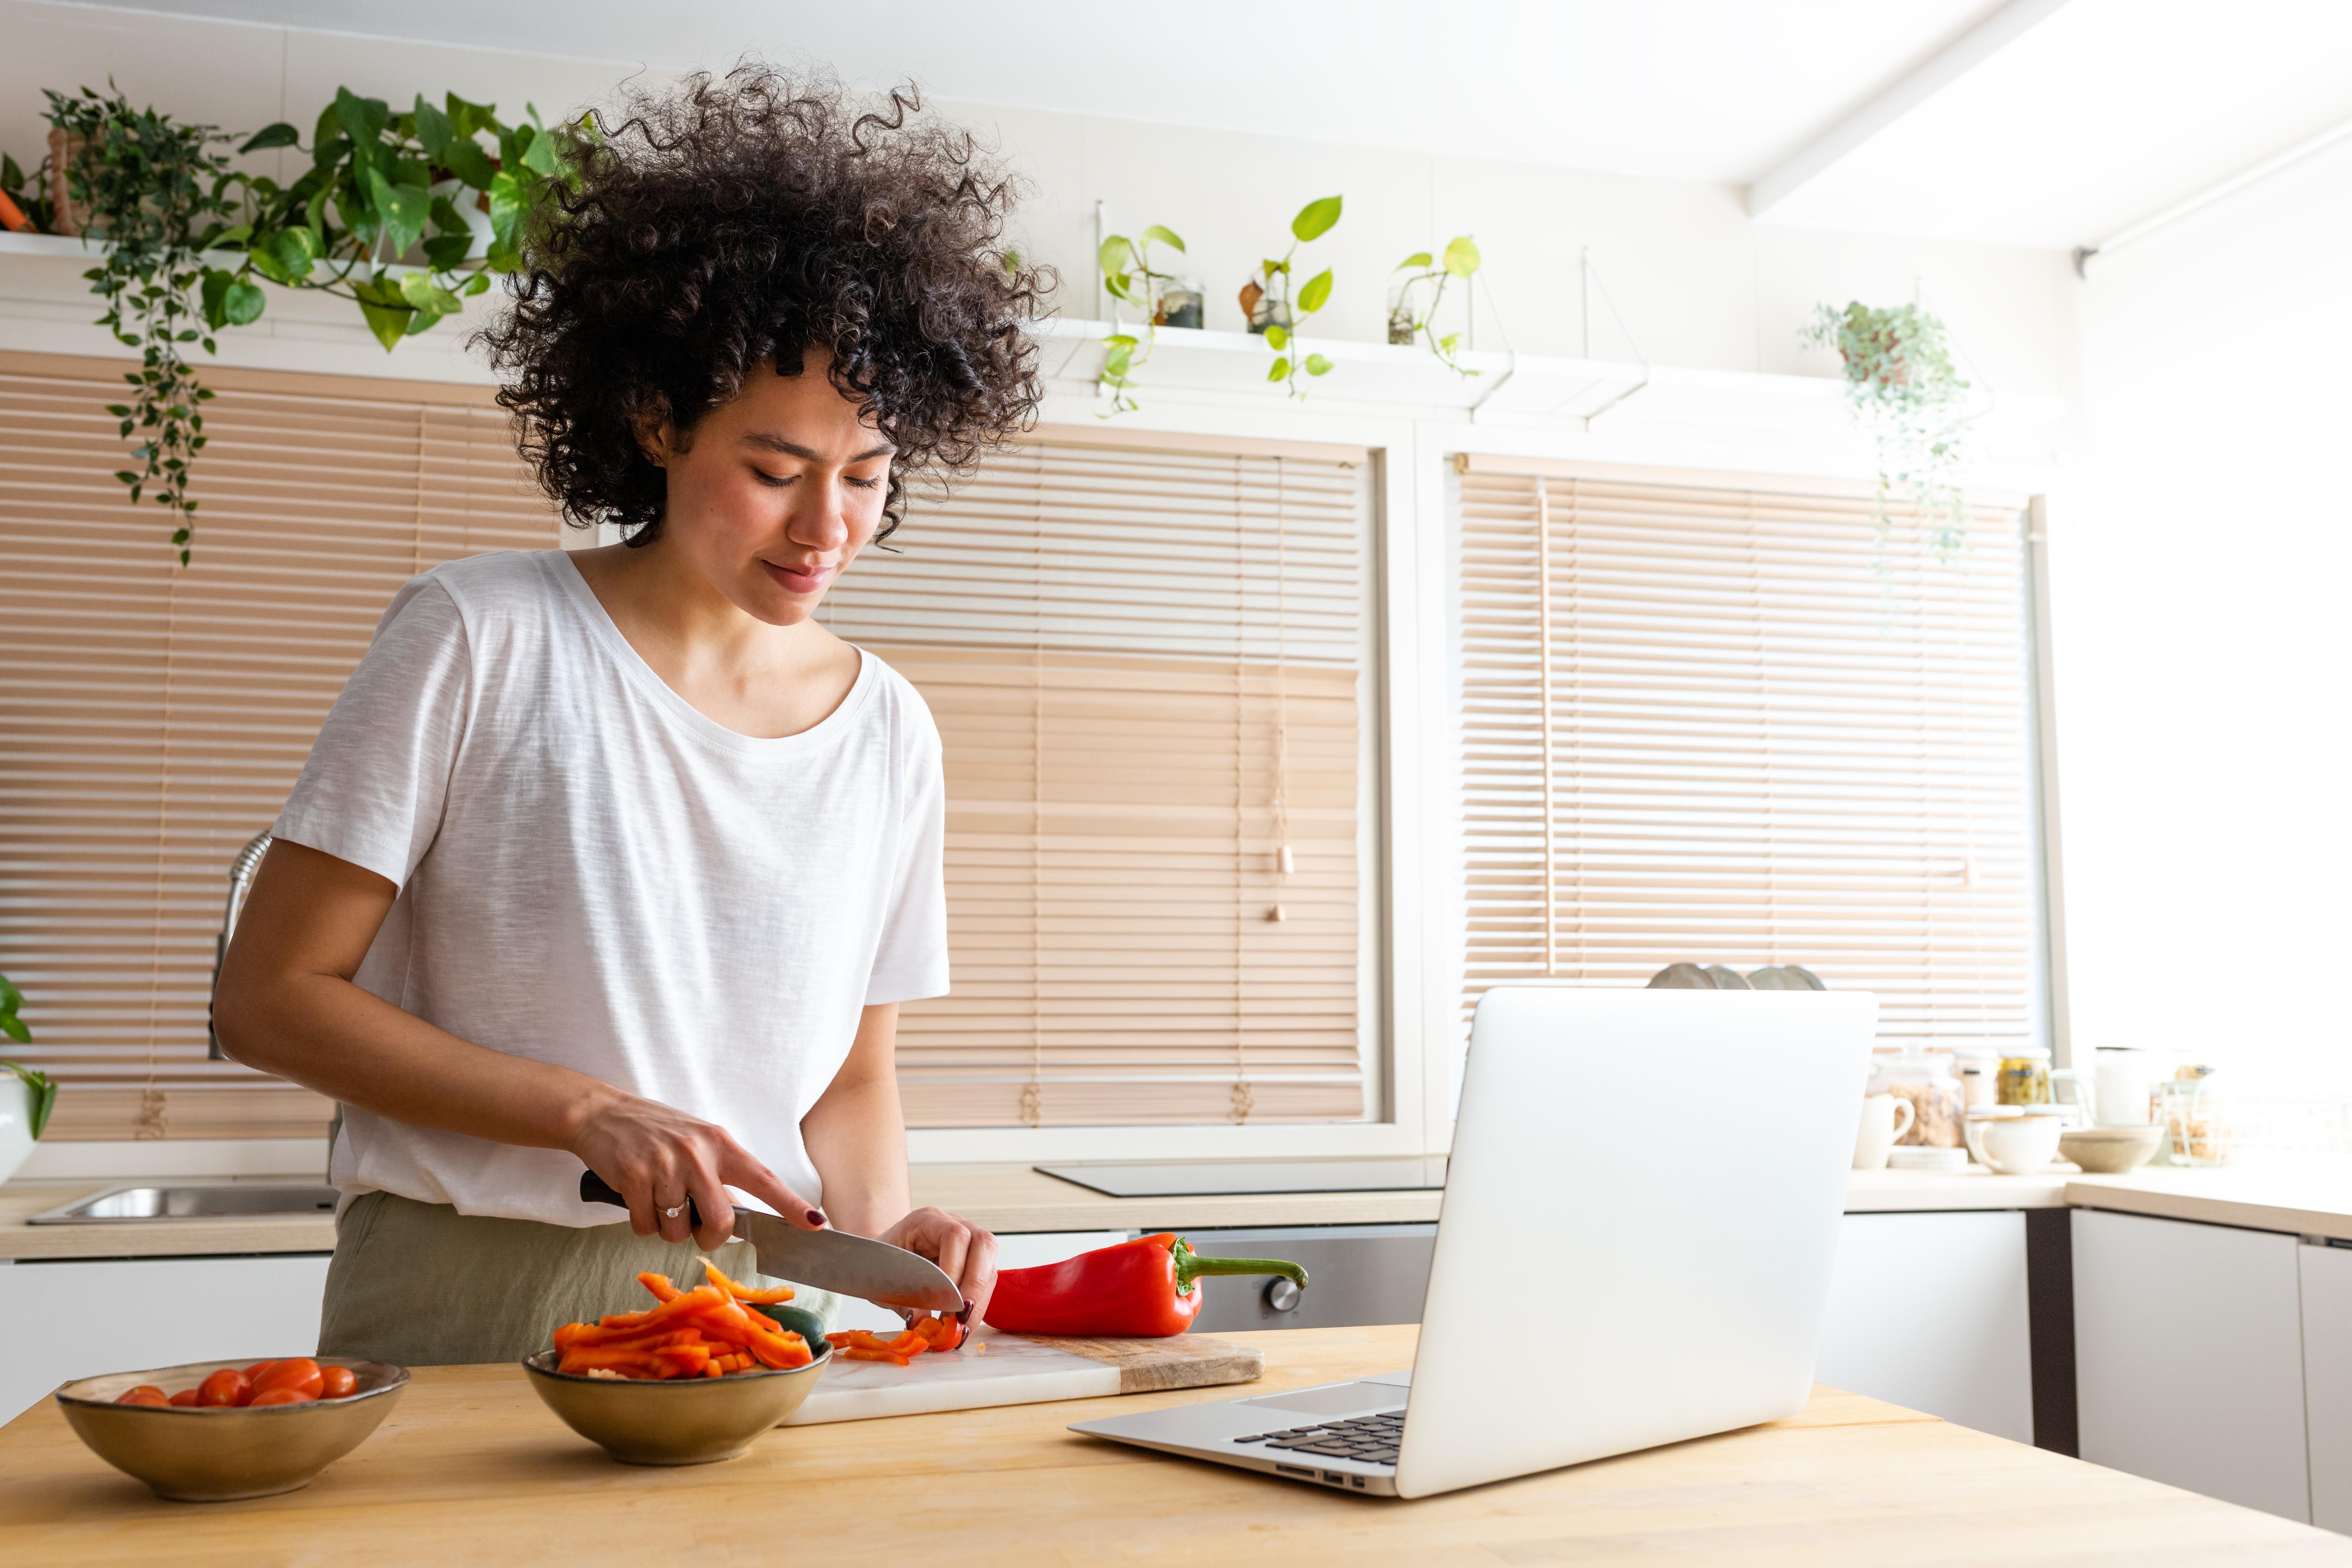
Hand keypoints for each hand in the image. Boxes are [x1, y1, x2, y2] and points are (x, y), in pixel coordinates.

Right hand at [569, 1091, 823, 1252]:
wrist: (602, 1113)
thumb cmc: (655, 1132)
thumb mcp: (698, 1141)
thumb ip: (720, 1173)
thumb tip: (738, 1218)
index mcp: (720, 1144)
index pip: (764, 1179)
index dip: (792, 1205)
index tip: (817, 1225)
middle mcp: (697, 1153)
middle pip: (722, 1222)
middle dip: (709, 1237)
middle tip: (694, 1226)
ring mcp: (665, 1165)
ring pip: (678, 1230)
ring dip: (667, 1227)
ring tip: (657, 1197)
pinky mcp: (633, 1177)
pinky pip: (645, 1227)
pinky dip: (641, 1222)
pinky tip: (635, 1196)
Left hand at [879, 1207, 998, 1322]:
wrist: (882, 1256)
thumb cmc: (880, 1262)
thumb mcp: (882, 1280)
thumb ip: (903, 1300)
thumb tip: (921, 1323)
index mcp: (926, 1220)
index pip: (954, 1236)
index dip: (955, 1268)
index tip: (947, 1301)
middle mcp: (954, 1224)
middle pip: (983, 1244)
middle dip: (975, 1286)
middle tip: (961, 1317)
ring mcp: (969, 1240)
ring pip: (989, 1264)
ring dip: (979, 1299)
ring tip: (963, 1328)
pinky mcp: (975, 1259)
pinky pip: (986, 1278)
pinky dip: (978, 1303)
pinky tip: (964, 1323)